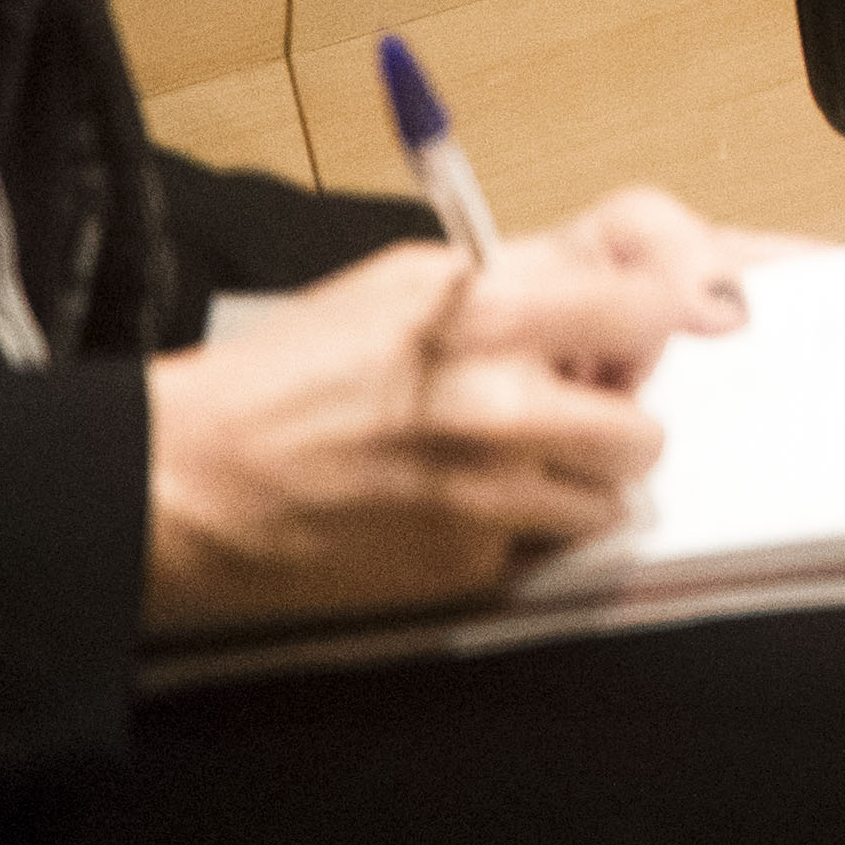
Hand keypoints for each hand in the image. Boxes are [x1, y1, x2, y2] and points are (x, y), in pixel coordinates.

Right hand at [141, 227, 702, 630]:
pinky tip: (454, 503)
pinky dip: (518, 529)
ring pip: (609, 497)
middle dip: (612, 416)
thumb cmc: (284, 374)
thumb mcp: (406, 283)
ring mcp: (488, 495)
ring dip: (574, 480)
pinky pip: (543, 546)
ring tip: (501, 459)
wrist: (185, 482)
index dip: (658, 320)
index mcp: (491, 317)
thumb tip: (625, 277)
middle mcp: (502, 407)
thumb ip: (526, 277)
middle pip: (646, 423)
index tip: (645, 333)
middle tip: (562, 405)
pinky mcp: (466, 566)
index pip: (652, 307)